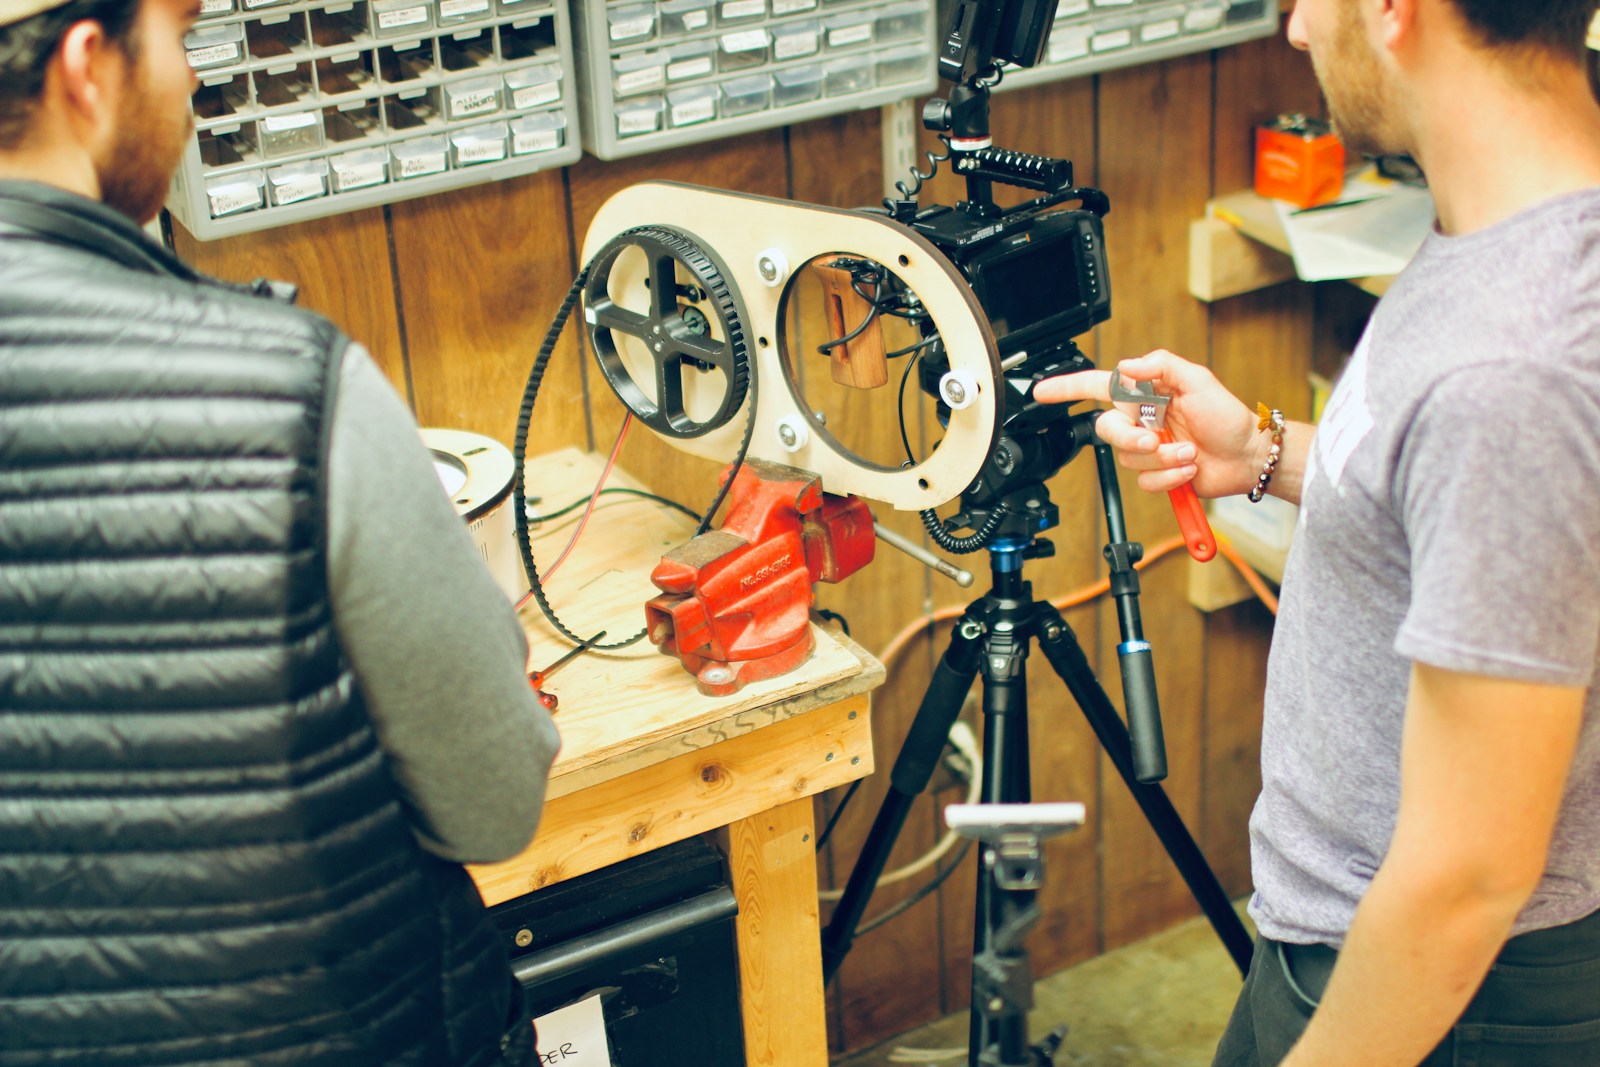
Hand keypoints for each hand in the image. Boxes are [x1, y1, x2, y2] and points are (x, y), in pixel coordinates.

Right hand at [1032, 349, 1261, 498]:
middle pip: (1107, 430)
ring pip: (1129, 459)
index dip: (1067, 389)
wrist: (1247, 457)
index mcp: (1145, 395)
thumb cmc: (1228, 417)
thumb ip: (1162, 366)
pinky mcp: (1157, 474)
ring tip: (1190, 453)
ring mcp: (1148, 449)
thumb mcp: (1199, 379)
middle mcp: (1142, 422)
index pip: (1098, 387)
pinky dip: (1170, 476)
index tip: (1042, 392)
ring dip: (1164, 458)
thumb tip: (1128, 366)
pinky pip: (1146, 481)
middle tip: (1156, 440)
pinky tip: (1188, 468)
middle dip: (1131, 438)